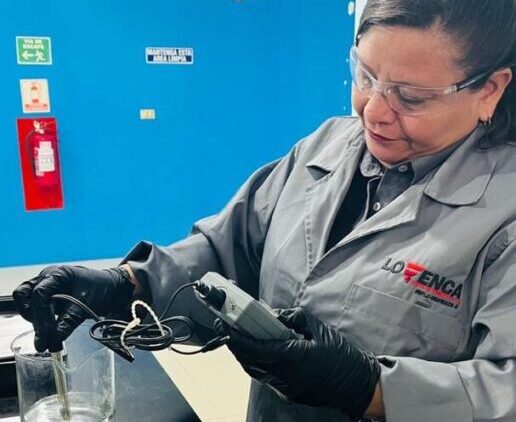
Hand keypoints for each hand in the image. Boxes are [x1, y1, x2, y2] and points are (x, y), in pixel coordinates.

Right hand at [13, 266, 133, 351]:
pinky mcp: (49, 298)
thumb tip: (52, 340)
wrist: (113, 289)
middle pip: (27, 298)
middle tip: (45, 339)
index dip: (41, 315)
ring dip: (35, 320)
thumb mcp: (86, 305)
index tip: (47, 334)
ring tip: (48, 336)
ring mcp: (47, 287)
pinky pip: (36, 309)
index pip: (39, 294)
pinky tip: (49, 332)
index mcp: (57, 274)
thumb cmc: (102, 289)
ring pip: (27, 303)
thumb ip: (68, 322)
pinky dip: (40, 321)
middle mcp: (48, 278)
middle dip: (36, 320)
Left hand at [215, 307, 379, 419]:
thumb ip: (294, 318)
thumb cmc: (341, 355)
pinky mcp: (288, 392)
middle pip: (251, 362)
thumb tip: (275, 314)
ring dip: (244, 355)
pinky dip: (256, 363)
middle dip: (235, 345)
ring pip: (256, 371)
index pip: (257, 349)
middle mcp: (286, 376)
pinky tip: (255, 351)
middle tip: (225, 329)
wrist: (356, 385)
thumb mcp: (318, 328)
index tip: (225, 328)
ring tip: (236, 337)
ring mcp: (286, 388)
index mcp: (294, 358)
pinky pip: (266, 377)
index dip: (238, 339)